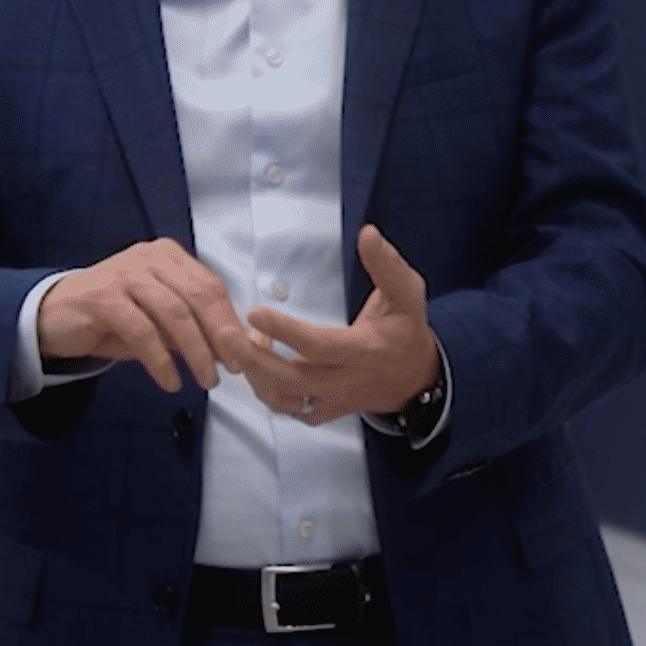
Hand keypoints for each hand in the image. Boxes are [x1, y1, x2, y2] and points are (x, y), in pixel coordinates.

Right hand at [37, 239, 254, 392]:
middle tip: (233, 368)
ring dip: (196, 351)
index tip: (244, 353)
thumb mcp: (158, 320)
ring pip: (174, 313)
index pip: (211, 286)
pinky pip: (142, 331)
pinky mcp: (102, 298)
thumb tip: (235, 347)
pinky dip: (161, 360)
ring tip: (207, 380)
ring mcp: (125, 274)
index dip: (230, 321)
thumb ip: (191, 326)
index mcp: (169, 257)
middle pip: (198, 296)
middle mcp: (150, 258)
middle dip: (221, 335)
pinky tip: (171, 382)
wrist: (51, 317)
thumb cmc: (113, 318)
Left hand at [242, 225, 438, 425]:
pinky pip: (291, 411)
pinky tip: (260, 370)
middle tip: (229, 337)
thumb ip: (387, 264)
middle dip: (254, 360)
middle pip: (292, 380)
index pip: (319, 345)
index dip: (285, 331)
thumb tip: (368, 233)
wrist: (417, 378)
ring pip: (285, 399)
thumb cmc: (406, 330)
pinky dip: (270, 394)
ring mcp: (334, 400)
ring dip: (257, 376)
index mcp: (363, 350)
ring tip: (246, 345)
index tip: (256, 312)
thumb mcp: (406, 293)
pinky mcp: (327, 411)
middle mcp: (346, 380)